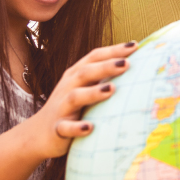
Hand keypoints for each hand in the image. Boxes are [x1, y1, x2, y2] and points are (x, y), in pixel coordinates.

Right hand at [22, 41, 135, 158]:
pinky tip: (90, 128)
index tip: (135, 46)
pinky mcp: (57, 129)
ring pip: (75, 97)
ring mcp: (61, 107)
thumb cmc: (72, 107)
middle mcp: (68, 87)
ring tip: (111, 90)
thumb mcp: (86, 88)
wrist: (39, 134)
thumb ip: (106, 77)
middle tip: (126, 64)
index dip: (113, 50)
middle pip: (86, 73)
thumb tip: (140, 66)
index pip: (95, 57)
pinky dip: (77, 128)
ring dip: (93, 93)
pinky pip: (66, 128)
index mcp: (77, 75)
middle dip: (106, 67)